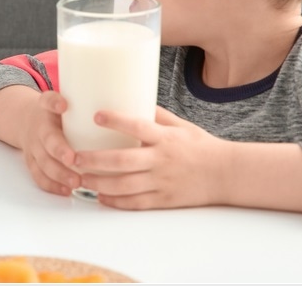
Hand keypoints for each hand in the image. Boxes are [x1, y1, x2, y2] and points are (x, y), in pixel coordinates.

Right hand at [18, 91, 81, 196]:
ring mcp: (34, 147)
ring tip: (75, 183)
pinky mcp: (33, 162)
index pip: (47, 101)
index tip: (64, 106)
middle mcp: (39, 127)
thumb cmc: (56, 113)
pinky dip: (52, 185)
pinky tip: (66, 190)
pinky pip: (39, 176)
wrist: (27, 121)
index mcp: (47, 108)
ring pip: (42, 162)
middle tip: (73, 159)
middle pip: (47, 139)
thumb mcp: (66, 100)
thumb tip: (128, 103)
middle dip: (59, 150)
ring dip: (58, 173)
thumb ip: (88, 100)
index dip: (54, 103)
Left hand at [76, 107, 227, 209]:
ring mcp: (162, 182)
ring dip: (99, 183)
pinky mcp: (164, 199)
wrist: (226, 174)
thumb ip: (156, 115)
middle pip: (122, 161)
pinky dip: (116, 201)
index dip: (116, 121)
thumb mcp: (181, 126)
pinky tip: (101, 197)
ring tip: (81, 178)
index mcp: (165, 138)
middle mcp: (162, 160)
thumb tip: (131, 98)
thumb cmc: (201, 146)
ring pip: (124, 185)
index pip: (138, 126)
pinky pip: (135, 203)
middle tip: (75, 156)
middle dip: (94, 160)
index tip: (95, 115)